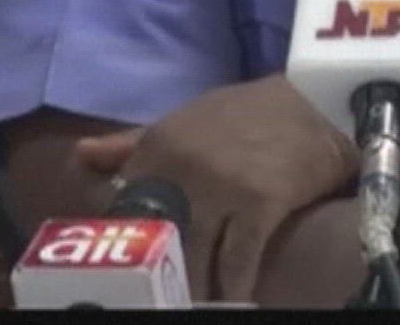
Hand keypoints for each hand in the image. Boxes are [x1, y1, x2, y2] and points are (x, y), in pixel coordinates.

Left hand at [73, 75, 358, 302]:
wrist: (319, 99)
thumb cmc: (248, 113)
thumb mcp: (185, 121)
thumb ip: (131, 142)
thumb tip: (80, 155)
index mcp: (158, 145)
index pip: (124, 207)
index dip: (128, 240)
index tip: (130, 265)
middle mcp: (183, 167)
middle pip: (158, 237)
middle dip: (157, 270)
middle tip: (159, 289)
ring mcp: (222, 186)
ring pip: (194, 255)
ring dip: (192, 285)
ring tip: (192, 299)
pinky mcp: (261, 203)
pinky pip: (238, 260)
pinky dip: (233, 287)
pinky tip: (233, 300)